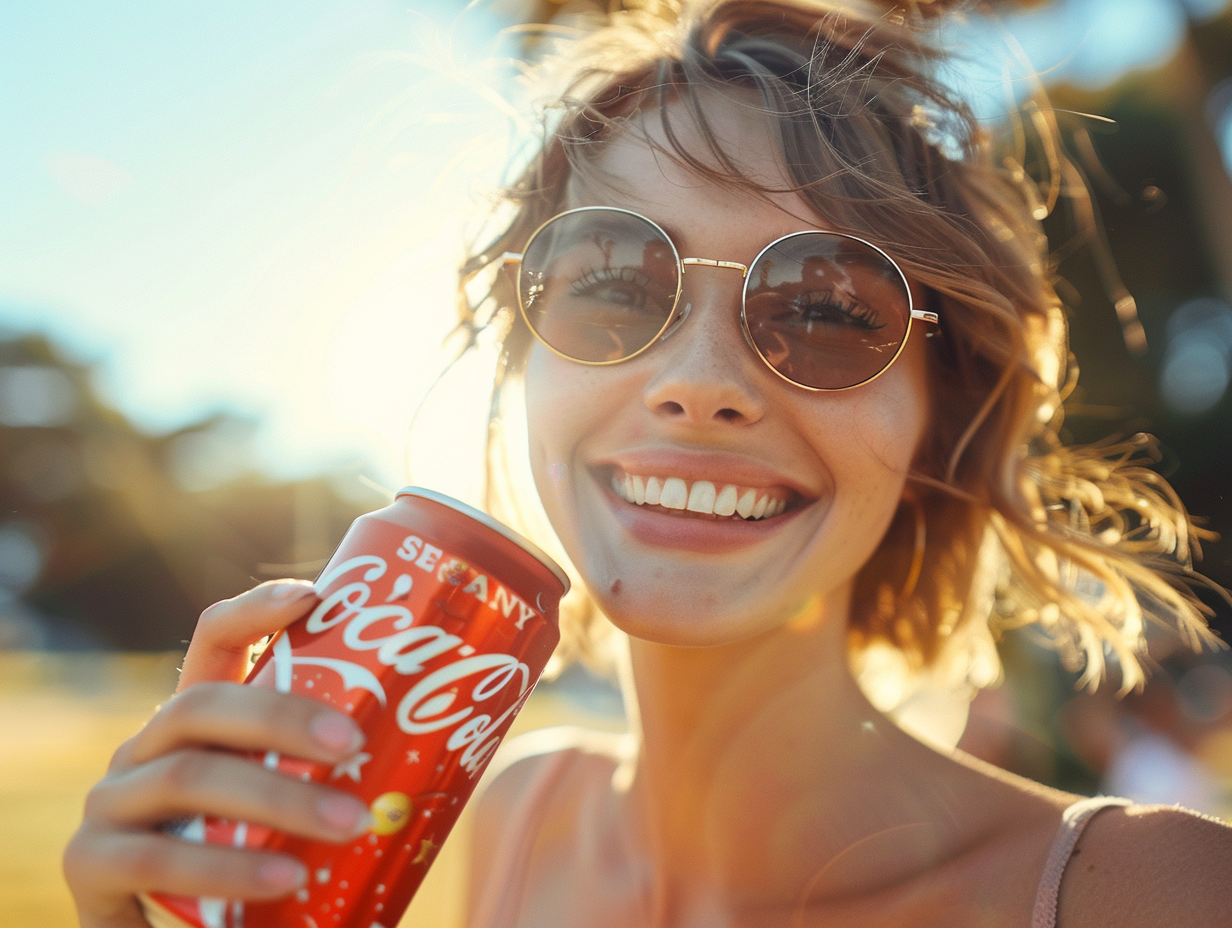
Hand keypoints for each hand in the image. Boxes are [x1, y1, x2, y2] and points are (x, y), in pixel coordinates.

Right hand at [63, 580, 373, 927]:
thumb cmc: (252, 868)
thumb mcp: (287, 812)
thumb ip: (338, 780)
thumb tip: (464, 750)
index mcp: (198, 723)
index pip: (215, 642)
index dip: (256, 609)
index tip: (313, 594)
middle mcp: (145, 748)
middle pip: (203, 704)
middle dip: (282, 717)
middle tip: (353, 743)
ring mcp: (110, 804)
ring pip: (188, 778)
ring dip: (275, 798)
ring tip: (346, 823)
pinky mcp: (91, 867)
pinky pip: (157, 859)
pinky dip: (228, 865)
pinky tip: (285, 877)